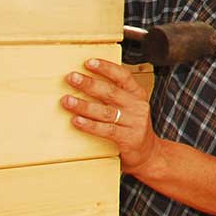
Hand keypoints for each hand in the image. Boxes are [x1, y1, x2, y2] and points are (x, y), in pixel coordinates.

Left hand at [61, 58, 161, 173]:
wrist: (149, 153)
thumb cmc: (131, 127)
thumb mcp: (129, 107)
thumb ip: (114, 96)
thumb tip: (85, 82)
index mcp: (138, 94)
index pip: (123, 76)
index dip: (107, 68)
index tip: (89, 62)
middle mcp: (138, 106)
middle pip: (111, 92)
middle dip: (89, 83)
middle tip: (71, 77)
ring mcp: (134, 123)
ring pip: (106, 111)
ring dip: (84, 105)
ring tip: (66, 100)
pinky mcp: (129, 138)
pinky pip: (106, 130)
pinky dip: (90, 125)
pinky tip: (76, 120)